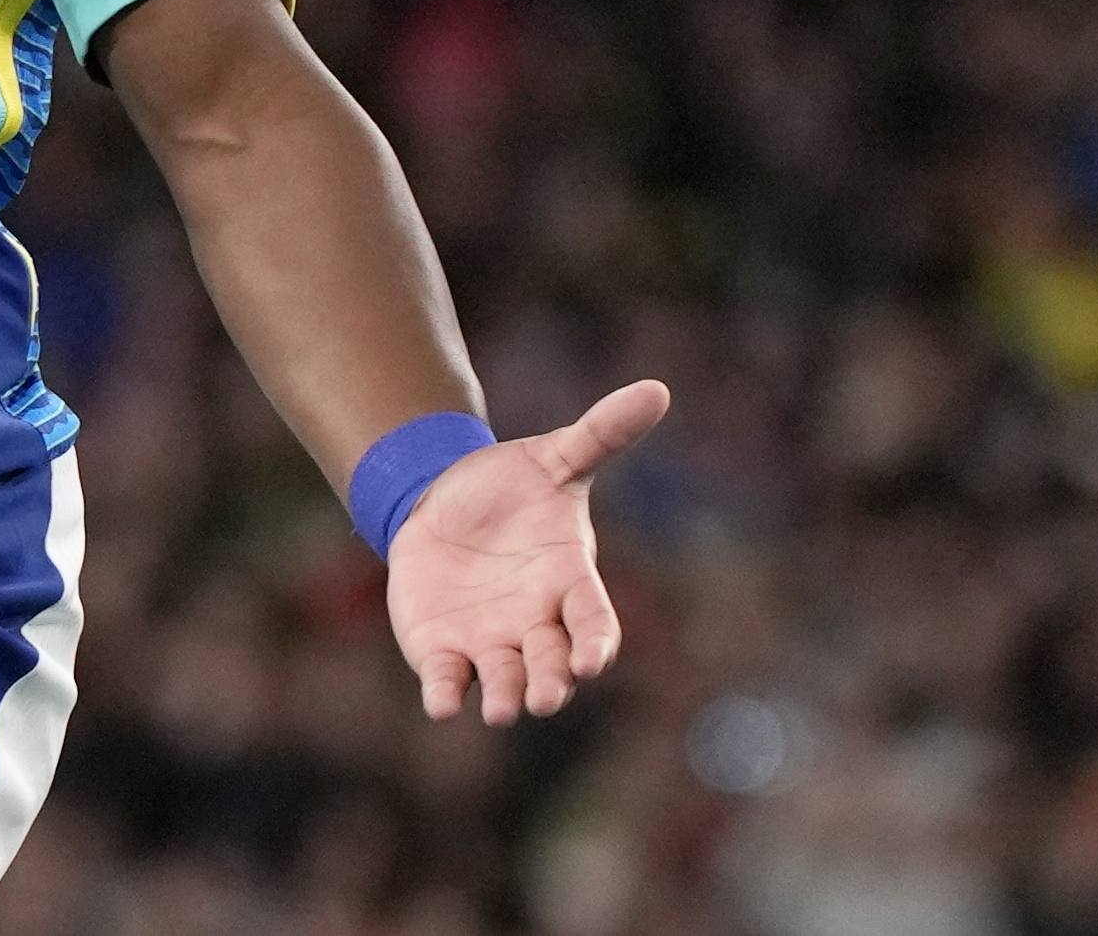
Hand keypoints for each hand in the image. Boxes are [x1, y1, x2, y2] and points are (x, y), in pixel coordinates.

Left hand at [387, 379, 669, 725]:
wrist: (442, 500)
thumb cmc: (511, 487)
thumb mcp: (554, 458)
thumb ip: (600, 434)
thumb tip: (656, 388)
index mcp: (568, 583)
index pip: (594, 621)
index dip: (596, 642)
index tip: (593, 660)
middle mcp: (535, 623)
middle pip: (552, 663)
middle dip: (552, 681)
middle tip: (548, 695)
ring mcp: (490, 641)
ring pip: (504, 680)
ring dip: (505, 696)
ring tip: (504, 709)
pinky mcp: (444, 648)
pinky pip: (448, 680)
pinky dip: (447, 694)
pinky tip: (442, 705)